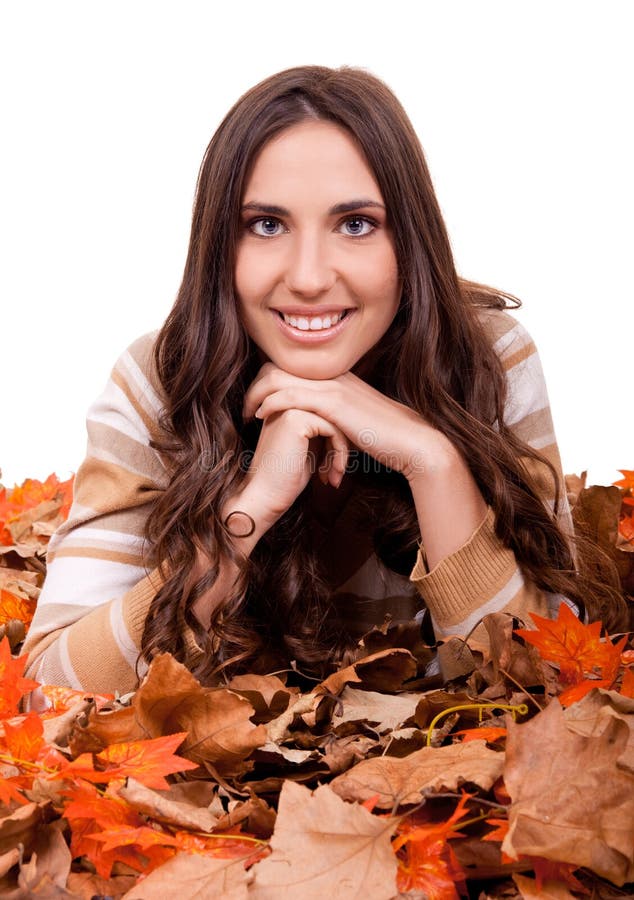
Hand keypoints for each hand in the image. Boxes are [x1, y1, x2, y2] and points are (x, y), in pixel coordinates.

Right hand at [238, 406, 351, 529]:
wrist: (265, 497)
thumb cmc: (286, 480)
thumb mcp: (308, 449)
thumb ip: (321, 432)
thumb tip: (346, 425)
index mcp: (286, 408)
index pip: (326, 415)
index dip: (335, 442)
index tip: (332, 469)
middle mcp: (285, 403)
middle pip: (332, 415)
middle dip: (341, 446)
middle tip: (336, 474)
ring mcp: (288, 407)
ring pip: (335, 421)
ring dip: (342, 451)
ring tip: (335, 475)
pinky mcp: (295, 418)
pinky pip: (333, 429)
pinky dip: (339, 453)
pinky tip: (332, 474)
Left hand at [242, 363, 456, 481]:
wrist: (413, 442)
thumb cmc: (385, 439)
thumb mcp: (353, 422)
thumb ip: (332, 418)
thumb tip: (317, 429)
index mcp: (335, 377)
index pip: (289, 368)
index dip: (266, 383)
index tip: (255, 405)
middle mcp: (332, 375)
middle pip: (276, 367)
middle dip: (254, 386)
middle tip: (244, 409)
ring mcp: (332, 386)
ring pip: (278, 377)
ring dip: (255, 395)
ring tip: (246, 415)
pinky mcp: (334, 403)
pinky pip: (290, 394)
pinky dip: (270, 403)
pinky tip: (260, 416)